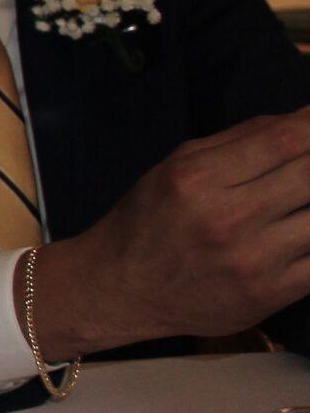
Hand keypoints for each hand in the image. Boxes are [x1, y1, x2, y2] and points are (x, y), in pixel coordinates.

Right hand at [37, 106, 309, 356]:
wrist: (120, 291)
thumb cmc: (147, 222)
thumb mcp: (175, 167)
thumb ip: (238, 140)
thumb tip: (301, 119)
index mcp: (198, 179)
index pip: (282, 139)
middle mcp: (227, 217)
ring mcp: (253, 259)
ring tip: (306, 197)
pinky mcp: (270, 293)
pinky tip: (307, 226)